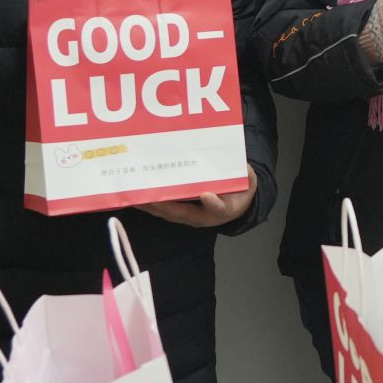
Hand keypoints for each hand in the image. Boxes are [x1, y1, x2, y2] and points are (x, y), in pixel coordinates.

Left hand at [138, 167, 257, 228]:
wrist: (236, 206)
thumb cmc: (240, 191)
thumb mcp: (248, 181)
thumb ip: (245, 174)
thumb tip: (242, 165)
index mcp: (224, 209)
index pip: (219, 208)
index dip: (213, 203)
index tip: (207, 195)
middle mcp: (204, 217)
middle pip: (182, 213)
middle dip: (164, 205)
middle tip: (148, 196)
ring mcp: (190, 217)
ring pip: (169, 213)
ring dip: (151, 206)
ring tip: (133, 197)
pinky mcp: (181, 214)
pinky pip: (164, 210)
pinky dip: (150, 204)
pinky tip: (137, 197)